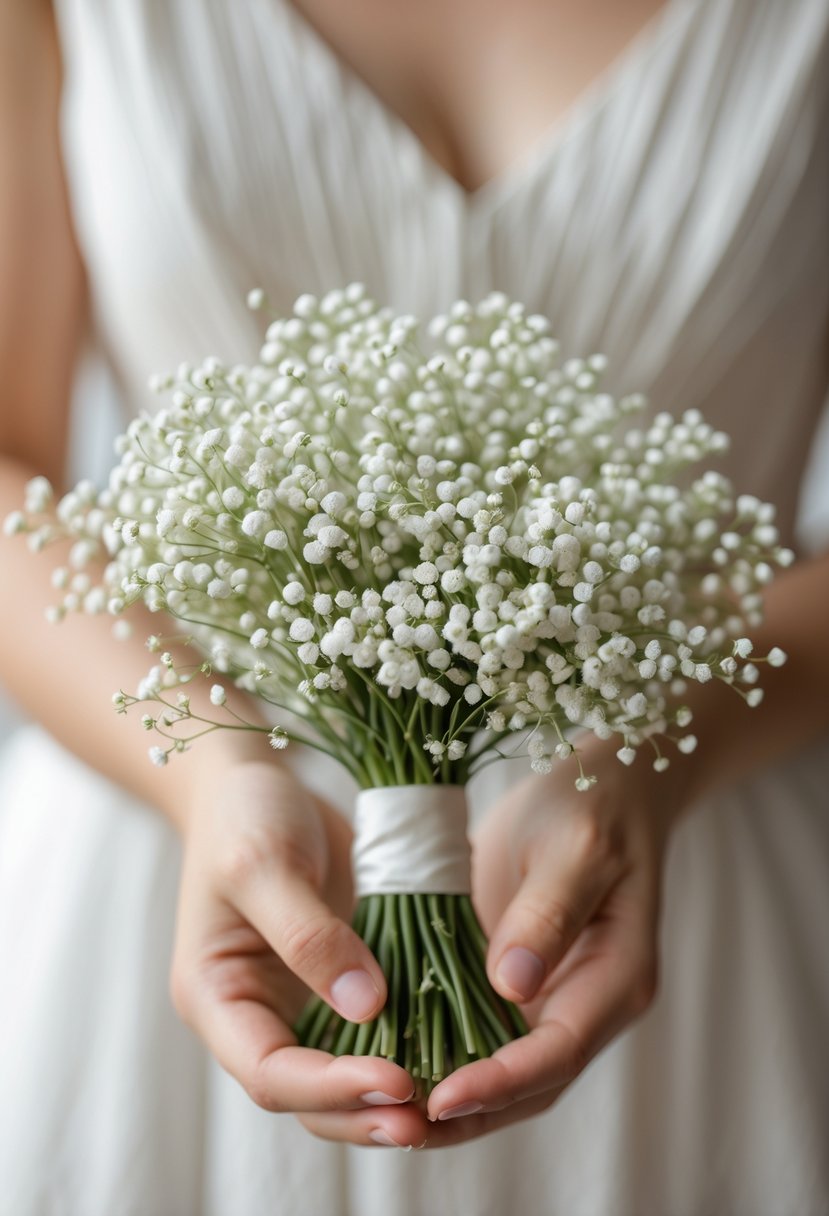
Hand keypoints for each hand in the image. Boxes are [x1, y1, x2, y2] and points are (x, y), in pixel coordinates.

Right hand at [170, 759, 427, 1148]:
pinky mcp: (337, 981)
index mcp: (216, 996)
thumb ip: (310, 936)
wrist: (254, 783)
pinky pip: (371, 1030)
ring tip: (446, 1103)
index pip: (268, 1072)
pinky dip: (405, 1047)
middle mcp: (254, 1014)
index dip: (329, 1088)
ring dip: (387, 1096)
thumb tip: (367, 1007)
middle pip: (305, 1096)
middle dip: (362, 1111)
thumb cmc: (245, 815)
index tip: (395, 1080)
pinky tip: (451, 1053)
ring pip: (340, 1075)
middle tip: (428, 1116)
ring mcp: (296, 1002)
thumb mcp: (265, 864)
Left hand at [424, 744, 674, 1143]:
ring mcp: (555, 998)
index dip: (502, 1082)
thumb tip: (512, 986)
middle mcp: (589, 1003)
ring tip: (385, 1114)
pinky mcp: (519, 983)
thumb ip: (549, 913)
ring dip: (452, 1100)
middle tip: (398, 1126)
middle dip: (469, 1112)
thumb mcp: (576, 847)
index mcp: (618, 978)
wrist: (602, 783)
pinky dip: (444, 1056)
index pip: (559, 1053)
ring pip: (505, 1074)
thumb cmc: (593, 804)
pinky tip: (393, 1061)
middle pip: (532, 1085)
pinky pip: (482, 1034)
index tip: (441, 1097)